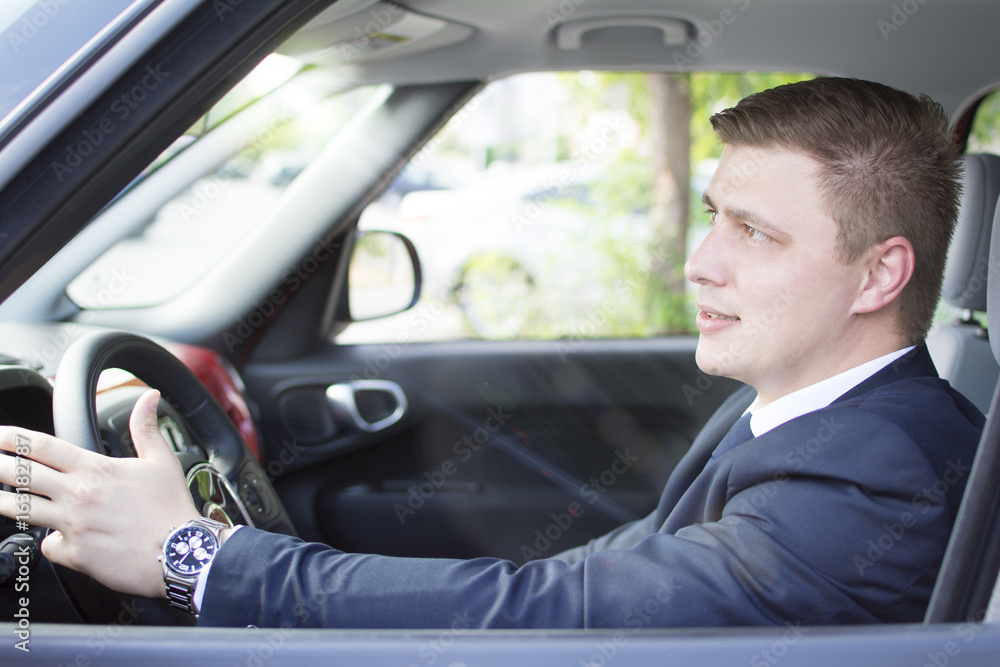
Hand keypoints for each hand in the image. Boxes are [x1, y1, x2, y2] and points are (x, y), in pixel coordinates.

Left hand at [0, 389, 198, 597]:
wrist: (180, 552)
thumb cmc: (171, 508)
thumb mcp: (161, 461)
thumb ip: (145, 427)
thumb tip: (148, 398)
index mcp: (95, 469)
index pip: (42, 446)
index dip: (12, 438)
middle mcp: (78, 495)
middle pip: (20, 475)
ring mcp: (73, 525)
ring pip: (21, 510)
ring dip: (2, 501)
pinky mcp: (74, 554)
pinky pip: (48, 545)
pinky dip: (51, 542)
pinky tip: (60, 539)